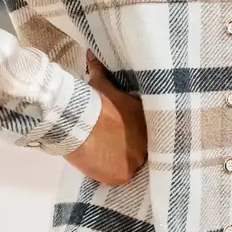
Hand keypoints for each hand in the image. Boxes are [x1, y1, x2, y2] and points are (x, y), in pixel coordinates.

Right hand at [66, 53, 147, 186]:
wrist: (82, 121)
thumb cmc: (94, 102)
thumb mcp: (100, 84)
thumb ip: (100, 70)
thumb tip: (91, 52)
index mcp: (147, 121)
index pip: (149, 131)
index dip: (137, 134)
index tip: (127, 134)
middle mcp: (149, 143)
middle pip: (143, 150)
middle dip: (133, 149)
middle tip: (117, 148)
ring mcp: (136, 162)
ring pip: (131, 165)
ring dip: (123, 163)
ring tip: (109, 159)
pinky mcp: (122, 176)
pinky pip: (118, 178)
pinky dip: (110, 174)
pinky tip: (103, 169)